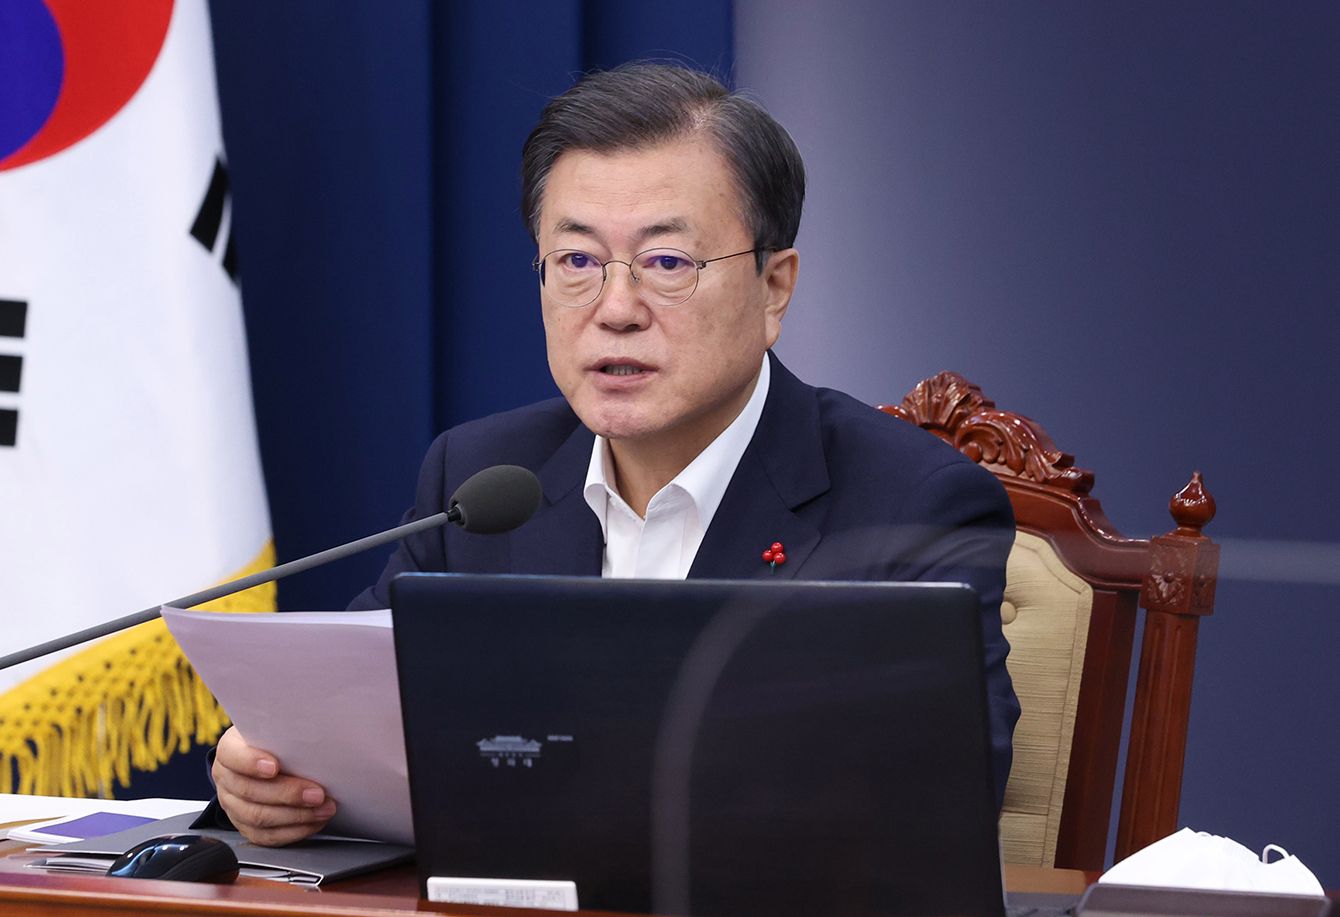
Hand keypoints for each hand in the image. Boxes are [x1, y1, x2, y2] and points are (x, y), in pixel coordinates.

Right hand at [212, 726, 335, 845]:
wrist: (264, 759)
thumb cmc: (274, 741)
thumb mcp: (276, 729)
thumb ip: (288, 732)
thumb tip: (319, 734)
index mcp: (229, 750)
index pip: (231, 755)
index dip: (251, 762)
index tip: (275, 766)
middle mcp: (226, 779)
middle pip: (249, 791)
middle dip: (287, 794)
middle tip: (317, 794)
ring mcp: (233, 805)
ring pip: (258, 817)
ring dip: (296, 816)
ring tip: (324, 809)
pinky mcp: (245, 826)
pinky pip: (266, 836)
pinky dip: (293, 831)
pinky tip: (315, 822)